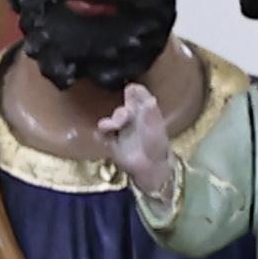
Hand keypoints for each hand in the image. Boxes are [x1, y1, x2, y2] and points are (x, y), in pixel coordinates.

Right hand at [101, 80, 175, 203]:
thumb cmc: (156, 146)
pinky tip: (100, 135)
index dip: (134, 91)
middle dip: (120, 113)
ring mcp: (119, 130)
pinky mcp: (111, 142)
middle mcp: (129, 117)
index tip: (131, 90)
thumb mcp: (157, 130)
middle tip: (124, 116)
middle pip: (121, 110)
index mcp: (142, 111)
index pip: (137, 95)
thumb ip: (153, 115)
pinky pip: (103, 136)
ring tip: (110, 127)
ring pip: (110, 122)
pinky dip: (100, 135)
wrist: (151, 168)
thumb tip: (151, 99)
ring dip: (108, 123)